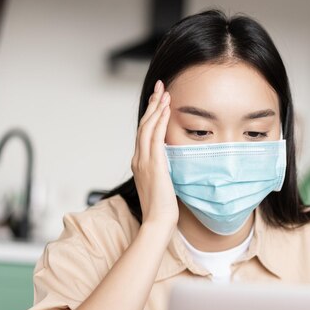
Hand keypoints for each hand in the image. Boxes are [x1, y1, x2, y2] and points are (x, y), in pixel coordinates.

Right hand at [131, 80, 177, 228]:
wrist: (158, 221)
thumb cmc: (162, 207)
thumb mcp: (161, 183)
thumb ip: (162, 170)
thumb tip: (170, 162)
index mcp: (139, 163)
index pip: (144, 133)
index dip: (151, 114)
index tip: (158, 101)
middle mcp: (138, 159)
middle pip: (143, 125)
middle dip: (153, 104)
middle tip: (160, 87)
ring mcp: (144, 161)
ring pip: (147, 127)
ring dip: (157, 108)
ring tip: (165, 93)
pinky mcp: (154, 165)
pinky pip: (156, 137)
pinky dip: (160, 121)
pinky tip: (166, 109)